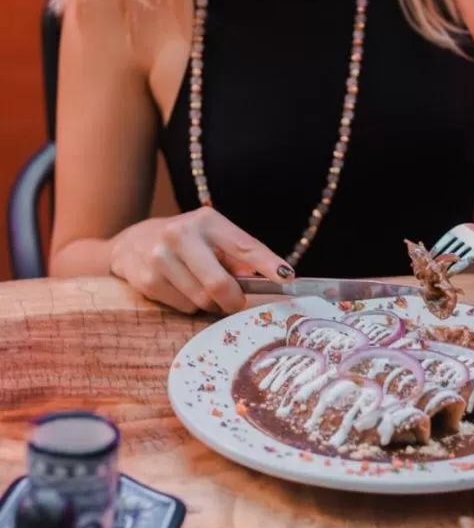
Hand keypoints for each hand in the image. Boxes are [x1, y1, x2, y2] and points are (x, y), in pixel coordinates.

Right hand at [109, 208, 292, 314]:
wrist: (133, 242)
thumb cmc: (187, 243)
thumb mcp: (212, 238)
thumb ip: (238, 258)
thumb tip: (266, 280)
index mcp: (207, 220)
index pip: (244, 246)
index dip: (267, 263)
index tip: (286, 277)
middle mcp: (181, 234)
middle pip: (219, 283)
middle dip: (234, 300)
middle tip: (236, 302)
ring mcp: (160, 258)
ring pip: (202, 300)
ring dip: (209, 302)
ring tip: (200, 286)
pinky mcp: (147, 280)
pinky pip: (183, 306)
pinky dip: (189, 304)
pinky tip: (180, 288)